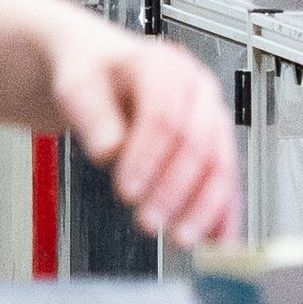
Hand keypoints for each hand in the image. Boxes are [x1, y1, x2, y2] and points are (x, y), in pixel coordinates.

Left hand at [45, 21, 240, 249]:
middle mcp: (195, 87)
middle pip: (197, 143)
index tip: (126, 190)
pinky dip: (224, 211)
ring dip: (203, 207)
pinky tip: (218, 239)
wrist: (102, 70)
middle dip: (174, 189)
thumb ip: (91, 115)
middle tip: (148, 220)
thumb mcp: (76, 85)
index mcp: (161, 65)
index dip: (147, 158)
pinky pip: (226, 178)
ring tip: (181, 237)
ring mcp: (210, 114)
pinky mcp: (215, 141)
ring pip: (220, 163)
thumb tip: (110, 150)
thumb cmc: (92, 73)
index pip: (163, 116)